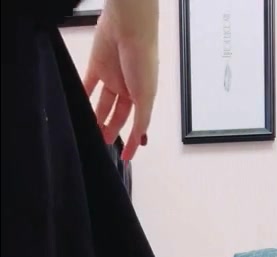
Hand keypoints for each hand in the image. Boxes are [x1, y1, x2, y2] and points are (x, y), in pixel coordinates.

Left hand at [84, 7, 158, 159]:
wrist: (129, 27)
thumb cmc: (143, 58)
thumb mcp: (146, 95)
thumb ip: (142, 119)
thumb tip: (140, 137)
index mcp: (143, 95)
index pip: (137, 124)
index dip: (132, 141)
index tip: (126, 157)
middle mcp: (129, 88)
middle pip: (118, 115)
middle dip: (111, 130)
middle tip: (103, 143)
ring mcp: (113, 76)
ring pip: (103, 103)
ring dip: (97, 117)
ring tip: (90, 131)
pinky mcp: (98, 65)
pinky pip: (89, 84)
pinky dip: (83, 95)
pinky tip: (78, 108)